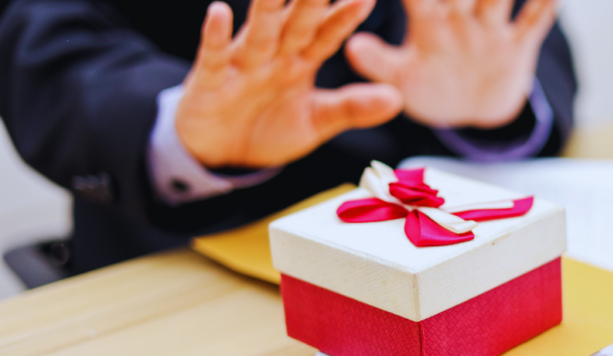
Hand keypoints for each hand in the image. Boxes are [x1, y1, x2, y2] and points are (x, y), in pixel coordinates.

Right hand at [176, 0, 402, 167]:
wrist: (221, 155)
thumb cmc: (269, 129)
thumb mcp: (317, 122)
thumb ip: (353, 108)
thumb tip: (397, 99)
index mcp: (300, 62)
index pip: (328, 35)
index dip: (346, 17)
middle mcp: (274, 56)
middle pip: (297, 23)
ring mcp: (243, 65)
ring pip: (259, 31)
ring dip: (267, 6)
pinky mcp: (211, 81)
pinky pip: (215, 55)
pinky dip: (216, 35)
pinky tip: (219, 11)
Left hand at [344, 0, 556, 128]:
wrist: (472, 111)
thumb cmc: (431, 89)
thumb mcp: (403, 80)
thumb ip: (380, 63)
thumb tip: (352, 46)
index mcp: (428, 22)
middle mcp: (461, 16)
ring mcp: (492, 29)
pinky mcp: (517, 47)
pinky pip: (535, 20)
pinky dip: (545, 4)